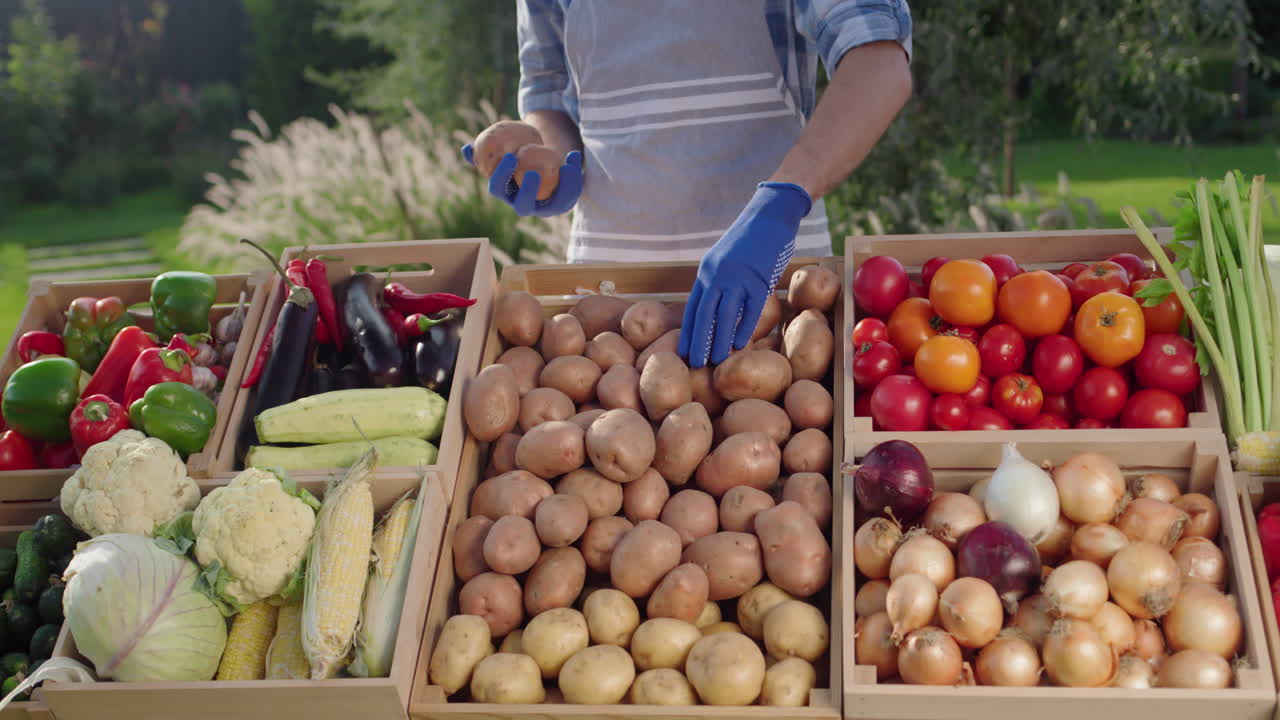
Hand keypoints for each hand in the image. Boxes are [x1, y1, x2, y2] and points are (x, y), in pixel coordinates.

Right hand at [462, 145, 582, 216]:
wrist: (543, 158)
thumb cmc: (519, 152)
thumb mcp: (503, 148)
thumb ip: (485, 150)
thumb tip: (466, 149)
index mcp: (505, 191)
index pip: (497, 189)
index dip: (502, 176)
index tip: (511, 157)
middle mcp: (523, 203)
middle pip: (522, 206)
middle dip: (528, 191)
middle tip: (533, 174)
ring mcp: (544, 206)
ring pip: (553, 206)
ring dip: (560, 187)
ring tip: (565, 166)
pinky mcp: (562, 203)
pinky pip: (570, 195)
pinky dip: (574, 178)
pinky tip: (573, 156)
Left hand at [678, 182, 811, 367]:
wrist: (770, 215)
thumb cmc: (749, 240)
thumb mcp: (724, 259)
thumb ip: (718, 281)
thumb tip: (714, 309)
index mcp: (707, 271)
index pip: (693, 306)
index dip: (688, 331)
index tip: (683, 352)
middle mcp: (718, 274)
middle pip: (704, 313)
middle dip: (698, 340)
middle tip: (695, 364)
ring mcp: (738, 276)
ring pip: (724, 313)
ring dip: (718, 339)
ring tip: (715, 361)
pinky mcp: (760, 277)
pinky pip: (750, 308)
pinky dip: (743, 327)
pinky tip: (738, 345)